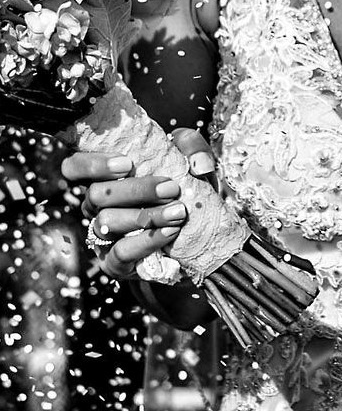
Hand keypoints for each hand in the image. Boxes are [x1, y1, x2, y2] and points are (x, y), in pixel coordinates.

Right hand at [62, 126, 210, 277]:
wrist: (196, 237)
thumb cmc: (183, 190)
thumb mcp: (189, 162)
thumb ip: (191, 147)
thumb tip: (198, 163)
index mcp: (104, 179)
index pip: (74, 167)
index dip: (91, 164)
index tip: (126, 163)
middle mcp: (95, 207)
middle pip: (96, 194)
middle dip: (135, 190)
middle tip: (170, 188)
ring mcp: (101, 237)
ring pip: (107, 221)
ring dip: (145, 215)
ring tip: (178, 212)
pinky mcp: (113, 263)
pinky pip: (120, 252)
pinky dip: (147, 240)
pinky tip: (170, 232)